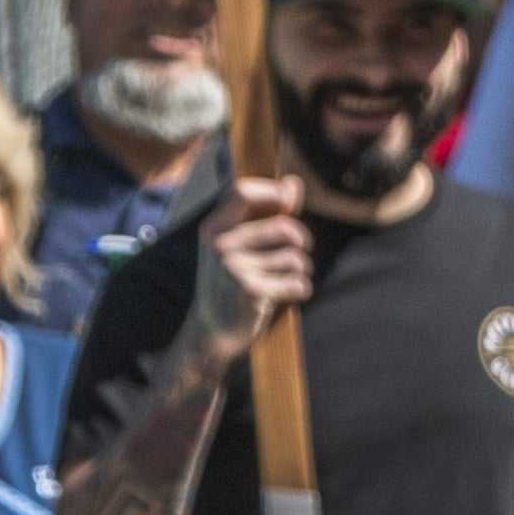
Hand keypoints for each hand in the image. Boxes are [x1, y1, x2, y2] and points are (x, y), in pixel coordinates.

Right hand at [199, 173, 310, 346]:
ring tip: (286, 279)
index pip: (242, 192)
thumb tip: (293, 182)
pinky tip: (288, 295)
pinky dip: (301, 289)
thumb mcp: (241, 245)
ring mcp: (233, 268)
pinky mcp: (250, 291)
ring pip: (294, 257)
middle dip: (301, 241)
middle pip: (283, 227)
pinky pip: (297, 282)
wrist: (211, 332)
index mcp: (213, 228)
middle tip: (300, 252)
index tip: (288, 204)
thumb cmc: (233, 281)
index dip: (273, 192)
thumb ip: (268, 213)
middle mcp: (219, 245)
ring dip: (301, 269)